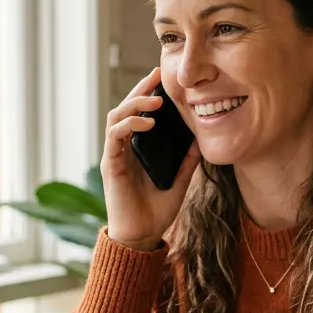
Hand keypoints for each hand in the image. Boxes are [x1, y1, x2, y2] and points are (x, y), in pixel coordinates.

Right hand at [102, 66, 201, 251]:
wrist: (142, 236)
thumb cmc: (157, 212)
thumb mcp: (180, 181)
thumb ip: (187, 161)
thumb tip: (201, 139)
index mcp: (138, 149)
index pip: (139, 113)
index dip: (149, 94)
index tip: (164, 79)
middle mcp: (124, 147)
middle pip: (126, 107)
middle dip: (140, 89)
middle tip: (157, 75)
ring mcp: (115, 154)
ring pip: (117, 116)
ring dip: (134, 103)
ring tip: (156, 99)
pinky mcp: (110, 164)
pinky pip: (114, 137)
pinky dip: (129, 124)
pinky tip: (147, 123)